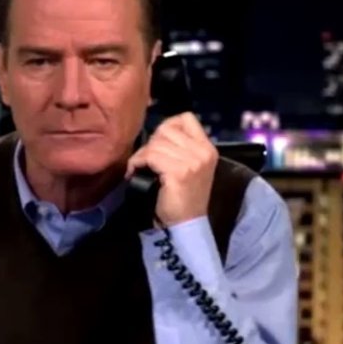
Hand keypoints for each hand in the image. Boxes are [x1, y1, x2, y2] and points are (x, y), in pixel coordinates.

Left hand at [125, 112, 218, 226]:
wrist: (186, 225)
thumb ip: (181, 148)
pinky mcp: (179, 172)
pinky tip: (135, 173)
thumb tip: (157, 134)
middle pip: (166, 130)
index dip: (167, 126)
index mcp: (208, 148)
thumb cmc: (184, 198)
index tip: (158, 144)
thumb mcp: (190, 167)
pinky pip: (150, 156)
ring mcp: (192, 162)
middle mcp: (203, 152)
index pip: (186, 118)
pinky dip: (137, 163)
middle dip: (151, 144)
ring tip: (140, 168)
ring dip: (142, 155)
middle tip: (146, 161)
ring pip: (156, 144)